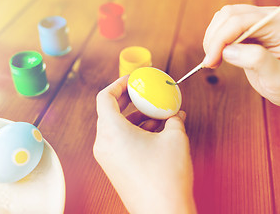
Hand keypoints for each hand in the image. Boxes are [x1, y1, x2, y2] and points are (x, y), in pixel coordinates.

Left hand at [94, 76, 195, 213]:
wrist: (163, 212)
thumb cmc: (167, 176)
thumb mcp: (175, 138)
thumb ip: (174, 118)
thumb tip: (175, 113)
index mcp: (112, 131)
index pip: (104, 97)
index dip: (118, 84)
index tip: (133, 80)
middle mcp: (104, 144)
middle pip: (109, 112)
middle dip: (129, 100)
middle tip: (145, 94)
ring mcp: (107, 158)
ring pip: (116, 127)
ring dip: (135, 117)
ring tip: (158, 114)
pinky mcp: (114, 168)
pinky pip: (119, 141)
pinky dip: (134, 132)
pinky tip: (156, 131)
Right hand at [202, 4, 279, 107]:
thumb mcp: (277, 77)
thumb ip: (256, 60)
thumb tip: (228, 51)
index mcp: (279, 24)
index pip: (240, 21)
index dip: (221, 39)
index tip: (211, 61)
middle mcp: (268, 16)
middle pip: (229, 15)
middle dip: (214, 38)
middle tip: (210, 63)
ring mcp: (257, 20)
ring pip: (223, 18)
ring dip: (212, 38)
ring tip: (214, 61)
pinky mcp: (247, 27)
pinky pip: (223, 25)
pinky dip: (215, 40)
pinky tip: (217, 56)